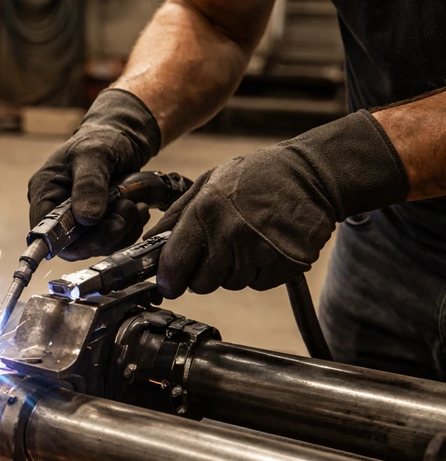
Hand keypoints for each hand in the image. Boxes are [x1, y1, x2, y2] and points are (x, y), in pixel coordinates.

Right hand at [28, 89, 160, 258]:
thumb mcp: (94, 155)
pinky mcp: (98, 224)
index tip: (94, 238)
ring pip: (97, 245)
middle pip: (72, 245)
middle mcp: (57, 209)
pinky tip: (137, 207)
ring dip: (121, 230)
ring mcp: (78, 219)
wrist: (123, 139)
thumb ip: (89, 185)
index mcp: (45, 191)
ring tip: (133, 203)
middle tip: (125, 212)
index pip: (44, 231)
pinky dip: (130, 228)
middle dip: (103, 235)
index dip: (65, 243)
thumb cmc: (102, 139)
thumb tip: (86, 219)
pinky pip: (112, 240)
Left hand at [149, 110, 408, 296]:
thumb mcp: (208, 183)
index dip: (168, 280)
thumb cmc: (256, 176)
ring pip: (230, 284)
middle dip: (202, 274)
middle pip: (201, 283)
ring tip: (245, 240)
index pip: (175, 263)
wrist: (312, 175)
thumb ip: (176, 215)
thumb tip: (149, 242)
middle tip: (215, 252)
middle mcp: (230, 235)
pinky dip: (257, 271)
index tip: (168, 284)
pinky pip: (257, 283)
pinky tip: (264, 246)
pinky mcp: (284, 265)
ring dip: (232, 270)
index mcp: (205, 212)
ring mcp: (259, 252)